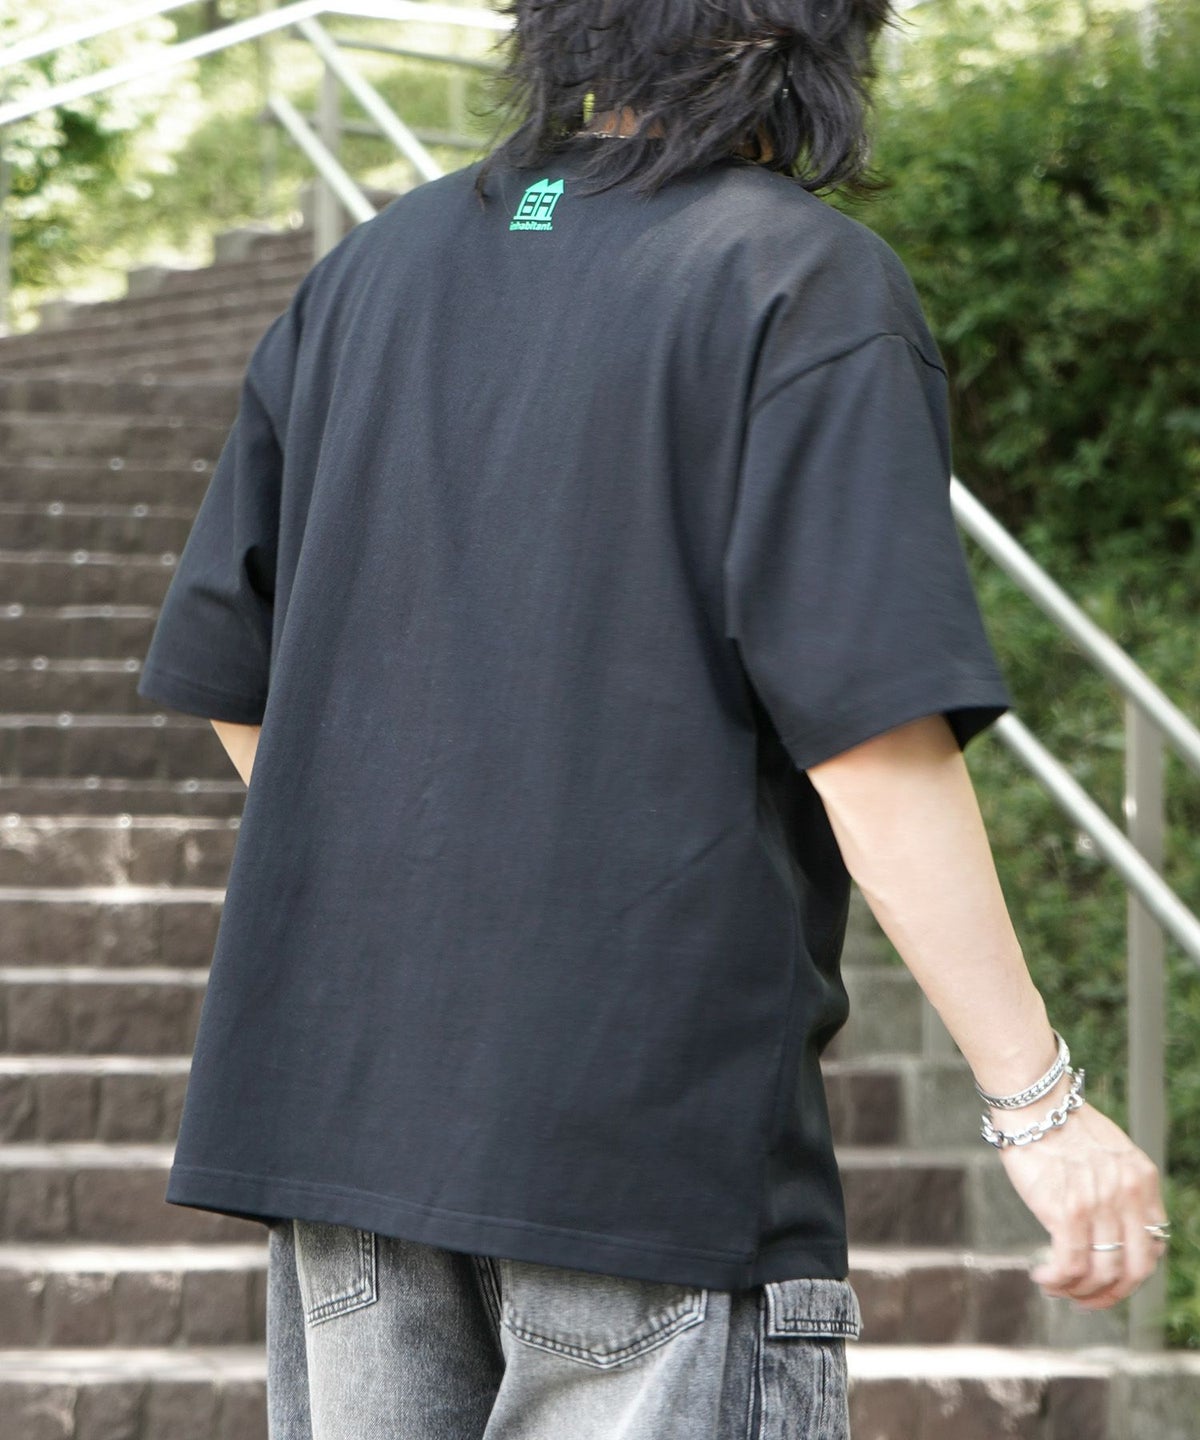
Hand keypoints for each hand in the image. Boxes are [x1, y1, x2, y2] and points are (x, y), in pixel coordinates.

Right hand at [990, 1076, 1167, 1308]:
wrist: (1034, 1102)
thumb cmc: (1060, 1122)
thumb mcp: (1109, 1151)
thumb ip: (1118, 1185)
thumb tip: (1109, 1222)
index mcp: (1142, 1180)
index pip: (1154, 1246)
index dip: (1132, 1273)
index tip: (1109, 1279)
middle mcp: (1128, 1197)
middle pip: (1134, 1270)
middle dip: (1111, 1295)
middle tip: (1086, 1299)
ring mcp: (1099, 1207)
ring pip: (1101, 1274)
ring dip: (1078, 1292)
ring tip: (1056, 1287)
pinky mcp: (1067, 1212)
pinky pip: (1070, 1266)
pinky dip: (1057, 1281)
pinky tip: (1042, 1277)